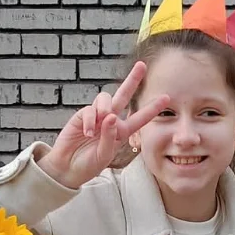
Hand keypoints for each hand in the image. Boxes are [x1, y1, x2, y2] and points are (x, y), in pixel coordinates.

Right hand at [38, 62, 170, 187]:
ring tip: (101, 121)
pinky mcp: (81, 116)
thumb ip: (109, 137)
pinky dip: (89, 120)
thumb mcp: (104, 155)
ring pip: (105, 98)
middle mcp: (110, 120)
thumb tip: (110, 116)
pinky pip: (88, 110)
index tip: (167, 97)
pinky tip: (87, 133)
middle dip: (133, 80)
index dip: (152, 108)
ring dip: (105, 108)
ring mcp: (96, 116)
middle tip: (142, 65)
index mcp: (121, 131)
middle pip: (123, 95)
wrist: (68, 168)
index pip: (140, 118)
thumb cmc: (89, 164)